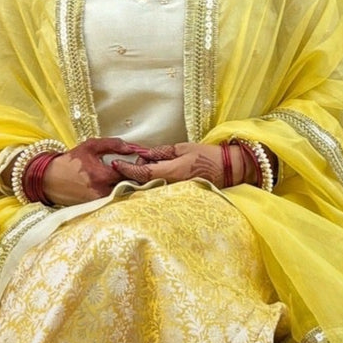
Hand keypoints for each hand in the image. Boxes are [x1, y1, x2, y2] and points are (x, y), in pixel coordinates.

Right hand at [40, 137, 156, 205]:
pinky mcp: (95, 208)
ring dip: (127, 186)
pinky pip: (112, 200)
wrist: (49, 180)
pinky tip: (116, 186)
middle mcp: (102, 192)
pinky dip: (117, 193)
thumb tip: (131, 147)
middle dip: (135, 178)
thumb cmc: (70, 161)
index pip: (130, 173)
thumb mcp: (90, 146)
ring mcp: (99, 202)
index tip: (142, 162)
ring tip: (129, 178)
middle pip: (129, 187)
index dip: (138, 167)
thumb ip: (112, 144)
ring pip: (121, 194)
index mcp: (102, 175)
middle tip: (138, 170)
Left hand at [111, 142, 249, 187]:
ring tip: (137, 168)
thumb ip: (162, 152)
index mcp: (172, 172)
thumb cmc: (207, 156)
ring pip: (150, 187)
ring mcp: (174, 192)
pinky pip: (159, 189)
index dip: (127, 169)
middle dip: (131, 173)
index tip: (114, 164)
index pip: (143, 172)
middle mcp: (171, 185)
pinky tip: (148, 177)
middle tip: (126, 163)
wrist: (228, 170)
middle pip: (143, 182)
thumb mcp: (183, 148)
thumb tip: (144, 154)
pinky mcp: (178, 194)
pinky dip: (150, 183)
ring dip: (140, 178)